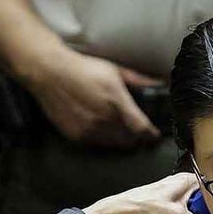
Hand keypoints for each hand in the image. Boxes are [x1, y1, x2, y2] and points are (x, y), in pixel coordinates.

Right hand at [29, 49, 160, 146]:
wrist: (51, 73)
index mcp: (117, 101)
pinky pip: (97, 145)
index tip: (155, 135)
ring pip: (114, 145)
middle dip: (136, 137)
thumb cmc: (84, 68)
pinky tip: (101, 129)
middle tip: (137, 132)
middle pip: (129, 140)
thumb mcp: (115, 70)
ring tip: (120, 130)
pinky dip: (103, 140)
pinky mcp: (76, 135)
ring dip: (120, 140)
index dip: (151, 135)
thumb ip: (139, 80)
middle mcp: (104, 118)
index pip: (141, 128)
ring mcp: (89, 129)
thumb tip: (161, 83)